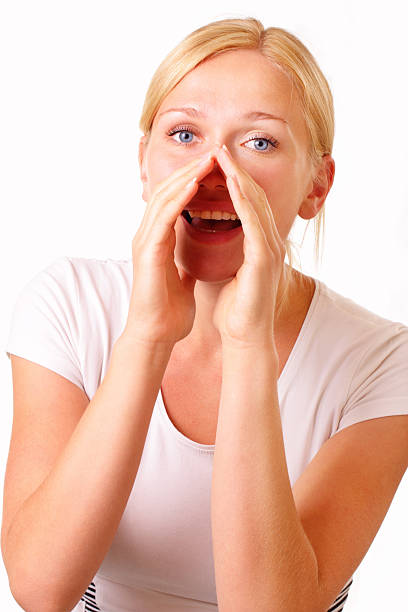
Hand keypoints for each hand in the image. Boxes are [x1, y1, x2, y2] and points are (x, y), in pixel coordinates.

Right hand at [121, 150, 216, 348]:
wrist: (156, 334)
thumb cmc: (169, 310)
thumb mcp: (181, 277)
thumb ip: (183, 262)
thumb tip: (192, 258)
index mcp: (158, 240)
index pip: (174, 201)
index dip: (192, 182)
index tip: (216, 168)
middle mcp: (148, 236)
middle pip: (167, 191)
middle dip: (190, 170)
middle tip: (213, 152)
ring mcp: (145, 242)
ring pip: (163, 198)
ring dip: (185, 176)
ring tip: (207, 159)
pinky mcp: (148, 252)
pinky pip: (164, 217)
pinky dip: (179, 198)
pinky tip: (194, 184)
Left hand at [212, 145, 285, 348]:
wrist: (245, 336)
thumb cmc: (236, 309)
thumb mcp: (231, 271)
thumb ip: (230, 251)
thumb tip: (216, 236)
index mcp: (260, 245)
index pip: (248, 205)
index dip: (234, 181)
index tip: (217, 162)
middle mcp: (269, 242)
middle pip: (255, 198)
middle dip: (237, 171)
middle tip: (221, 148)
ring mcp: (270, 249)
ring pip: (257, 204)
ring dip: (240, 178)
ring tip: (224, 156)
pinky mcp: (265, 258)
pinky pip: (254, 222)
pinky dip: (243, 200)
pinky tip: (232, 183)